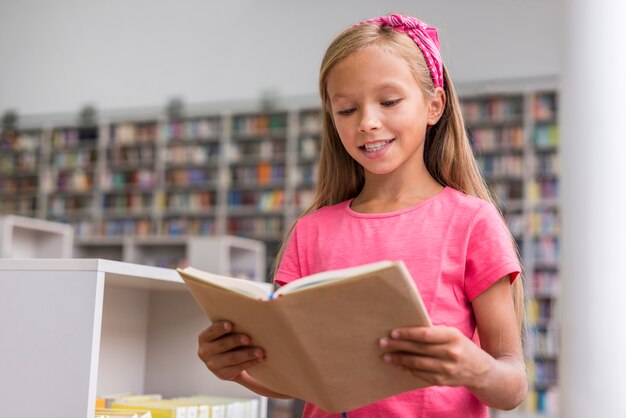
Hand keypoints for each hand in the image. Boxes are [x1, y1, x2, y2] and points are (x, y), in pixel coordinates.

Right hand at [198, 321, 264, 380]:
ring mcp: (213, 365)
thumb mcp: (227, 332)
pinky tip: (260, 359)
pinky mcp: (223, 375)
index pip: (211, 331)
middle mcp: (205, 352)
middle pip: (222, 345)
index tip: (231, 324)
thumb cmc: (231, 340)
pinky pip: (237, 368)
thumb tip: (259, 300)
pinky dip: (250, 363)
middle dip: (236, 341)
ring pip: (232, 358)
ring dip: (247, 354)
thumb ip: (236, 321)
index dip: (220, 328)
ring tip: (260, 351)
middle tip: (249, 338)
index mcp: (205, 338)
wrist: (229, 361)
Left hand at [379, 325, 493, 388]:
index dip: (407, 334)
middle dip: (398, 346)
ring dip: (399, 359)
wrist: (482, 371)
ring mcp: (447, 369)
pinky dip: (408, 369)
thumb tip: (407, 330)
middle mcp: (451, 353)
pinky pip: (420, 374)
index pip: (425, 334)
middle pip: (418, 349)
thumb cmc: (461, 346)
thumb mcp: (453, 334)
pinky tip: (399, 365)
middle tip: (382, 343)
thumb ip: (434, 332)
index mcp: (452, 336)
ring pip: (417, 363)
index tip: (393, 333)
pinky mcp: (442, 381)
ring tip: (386, 356)